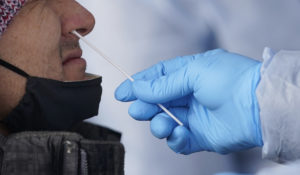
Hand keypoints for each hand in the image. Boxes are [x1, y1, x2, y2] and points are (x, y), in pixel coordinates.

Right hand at [115, 49, 262, 153]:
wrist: (257, 105)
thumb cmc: (231, 80)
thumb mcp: (194, 73)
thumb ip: (164, 84)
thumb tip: (139, 87)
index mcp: (189, 74)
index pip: (158, 77)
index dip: (139, 84)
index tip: (122, 93)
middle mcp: (190, 94)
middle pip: (158, 101)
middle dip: (145, 106)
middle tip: (137, 111)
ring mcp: (195, 116)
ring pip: (165, 121)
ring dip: (158, 124)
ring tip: (161, 124)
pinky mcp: (200, 135)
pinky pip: (179, 140)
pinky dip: (175, 139)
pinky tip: (178, 133)